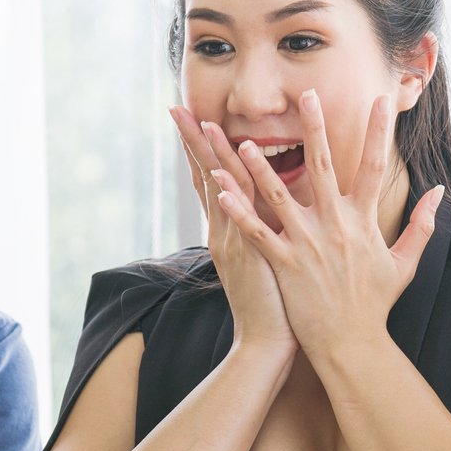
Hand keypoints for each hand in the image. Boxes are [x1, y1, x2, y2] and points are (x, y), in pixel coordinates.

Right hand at [171, 108, 294, 354]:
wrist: (267, 343)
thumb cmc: (275, 303)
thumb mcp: (264, 259)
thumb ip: (263, 230)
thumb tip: (270, 204)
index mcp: (230, 230)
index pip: (212, 180)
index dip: (202, 149)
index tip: (195, 118)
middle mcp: (226, 231)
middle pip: (206, 174)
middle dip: (193, 140)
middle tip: (175, 107)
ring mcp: (234, 242)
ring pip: (220, 188)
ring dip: (209, 154)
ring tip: (197, 121)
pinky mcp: (248, 255)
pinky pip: (237, 219)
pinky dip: (228, 197)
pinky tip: (218, 173)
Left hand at [214, 91, 442, 364]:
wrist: (353, 344)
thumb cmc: (375, 304)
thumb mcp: (405, 263)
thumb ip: (422, 224)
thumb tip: (438, 192)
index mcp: (363, 222)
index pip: (374, 167)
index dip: (379, 133)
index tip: (380, 101)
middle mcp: (334, 226)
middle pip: (322, 167)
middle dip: (314, 129)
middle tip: (307, 95)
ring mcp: (307, 244)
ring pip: (279, 197)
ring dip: (259, 168)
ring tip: (243, 141)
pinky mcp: (285, 264)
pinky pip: (257, 233)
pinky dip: (239, 212)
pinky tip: (220, 192)